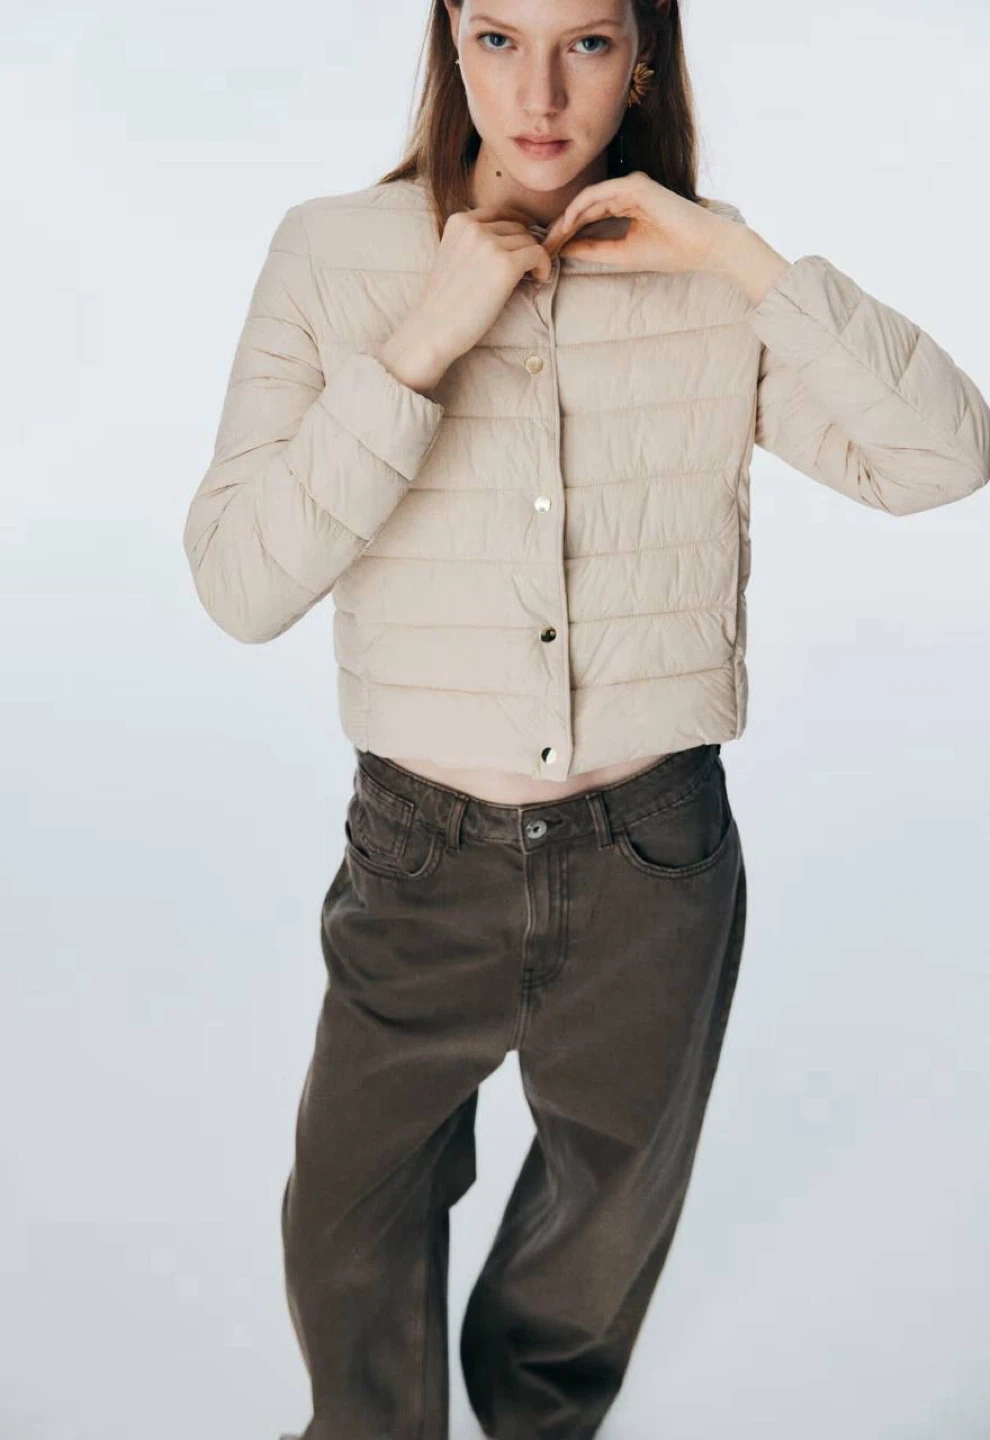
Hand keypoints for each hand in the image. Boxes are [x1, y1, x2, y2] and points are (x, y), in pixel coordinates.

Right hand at [380, 204, 553, 391]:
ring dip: (534, 258)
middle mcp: (473, 227)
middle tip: (525, 270)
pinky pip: (539, 254)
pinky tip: (537, 280)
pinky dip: (543, 266)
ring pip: (530, 240)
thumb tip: (515, 235)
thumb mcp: (453, 255)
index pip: (501, 213)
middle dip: (525, 246)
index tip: (519, 250)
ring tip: (529, 278)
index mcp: (459, 221)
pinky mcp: (505, 265)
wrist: (433, 329)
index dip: (516, 230)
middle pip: (518, 226)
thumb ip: (475, 240)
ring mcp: (489, 245)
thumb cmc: (446, 302)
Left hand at [542, 171, 737, 274]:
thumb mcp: (624, 254)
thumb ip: (594, 249)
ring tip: (548, 241)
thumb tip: (563, 249)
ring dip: (564, 221)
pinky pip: (598, 195)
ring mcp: (630, 185)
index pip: (587, 218)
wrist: (705, 246)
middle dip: (559, 229)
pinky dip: (579, 210)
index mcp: (626, 204)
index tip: (548, 254)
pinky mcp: (635, 185)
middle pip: (582, 208)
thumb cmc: (673, 251)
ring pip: (586, 201)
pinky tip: (565, 227)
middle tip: (540, 248)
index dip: (566, 235)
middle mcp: (626, 191)